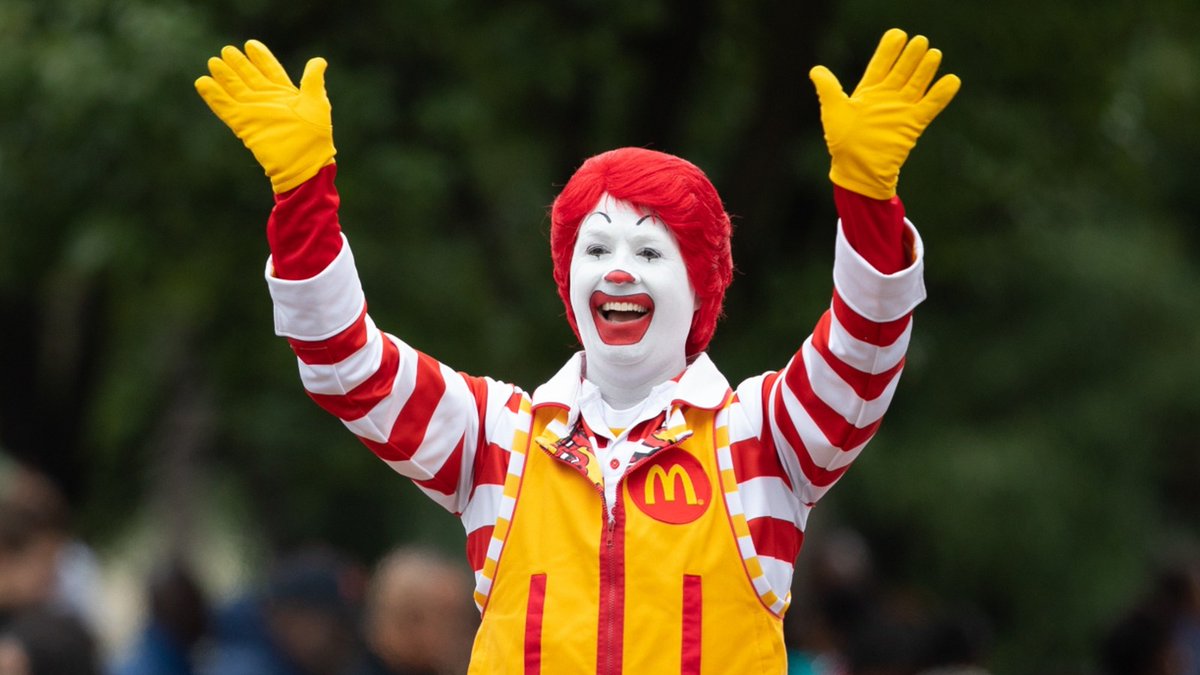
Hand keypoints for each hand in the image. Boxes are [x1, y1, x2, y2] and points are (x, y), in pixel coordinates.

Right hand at [195, 40, 335, 192]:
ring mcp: (254, 112)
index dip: (261, 58)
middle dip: (239, 64)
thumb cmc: (315, 136)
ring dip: (224, 76)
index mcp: (286, 94)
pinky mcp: (243, 124)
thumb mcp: (317, 103)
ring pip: (235, 89)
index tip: (250, 44)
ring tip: (213, 61)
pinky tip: (202, 82)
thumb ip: (313, 80)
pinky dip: (213, 96)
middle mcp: (268, 101)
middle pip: (249, 77)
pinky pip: (224, 107)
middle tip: (226, 50)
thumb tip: (319, 61)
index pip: (270, 71)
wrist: (304, 163)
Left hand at [810, 28, 959, 199]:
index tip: (897, 34)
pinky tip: (952, 80)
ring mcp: (901, 110)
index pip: (881, 65)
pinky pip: (930, 106)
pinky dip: (941, 94)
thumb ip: (828, 88)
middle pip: (902, 71)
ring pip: (917, 85)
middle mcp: (887, 98)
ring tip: (934, 53)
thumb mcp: (833, 111)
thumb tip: (816, 69)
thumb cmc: (843, 143)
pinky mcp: (912, 125)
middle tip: (920, 40)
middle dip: (911, 56)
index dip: (889, 50)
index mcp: (868, 93)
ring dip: (926, 70)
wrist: (857, 171)